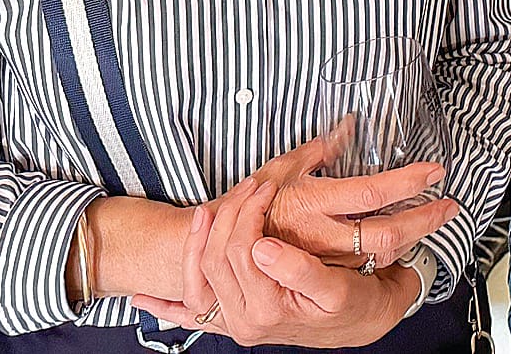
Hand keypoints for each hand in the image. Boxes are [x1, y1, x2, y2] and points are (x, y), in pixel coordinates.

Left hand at [133, 180, 415, 349]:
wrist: (364, 324)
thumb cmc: (356, 303)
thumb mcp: (337, 287)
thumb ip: (298, 269)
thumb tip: (263, 247)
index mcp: (268, 308)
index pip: (241, 249)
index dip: (250, 211)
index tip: (266, 186)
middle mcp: (245, 321)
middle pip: (215, 259)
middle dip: (227, 214)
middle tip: (247, 186)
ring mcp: (235, 323)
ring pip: (197, 281)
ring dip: (194, 244)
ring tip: (203, 212)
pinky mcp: (234, 322)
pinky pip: (192, 318)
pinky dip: (166, 308)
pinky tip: (145, 299)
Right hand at [249, 131, 457, 266]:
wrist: (229, 248)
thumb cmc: (258, 204)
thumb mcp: (284, 168)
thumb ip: (321, 147)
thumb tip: (349, 123)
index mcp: (316, 202)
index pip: (372, 192)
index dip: (408, 182)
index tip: (435, 172)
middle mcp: (323, 235)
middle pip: (387, 233)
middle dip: (425, 219)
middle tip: (450, 206)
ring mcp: (326, 260)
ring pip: (381, 255)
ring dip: (413, 237)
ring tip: (434, 217)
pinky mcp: (326, 276)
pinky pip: (366, 268)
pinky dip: (390, 254)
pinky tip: (404, 240)